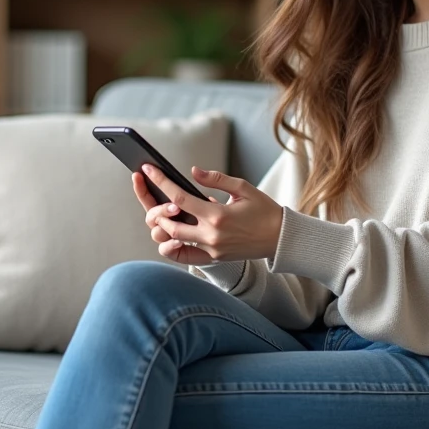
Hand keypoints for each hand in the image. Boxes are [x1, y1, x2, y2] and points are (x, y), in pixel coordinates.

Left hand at [131, 163, 282, 265]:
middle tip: (155, 198)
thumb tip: (194, 171)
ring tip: (166, 214)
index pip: (179, 197)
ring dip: (165, 227)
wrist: (280, 238)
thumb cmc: (264, 210)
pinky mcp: (214, 258)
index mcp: (217, 215)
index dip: (160, 182)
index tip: (148, 170)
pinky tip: (172, 235)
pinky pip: (186, 256)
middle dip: (157, 210)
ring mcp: (211, 250)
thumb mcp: (243, 188)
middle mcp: (211, 235)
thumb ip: (216, 179)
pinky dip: (174, 247)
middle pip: (169, 224)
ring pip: (174, 241)